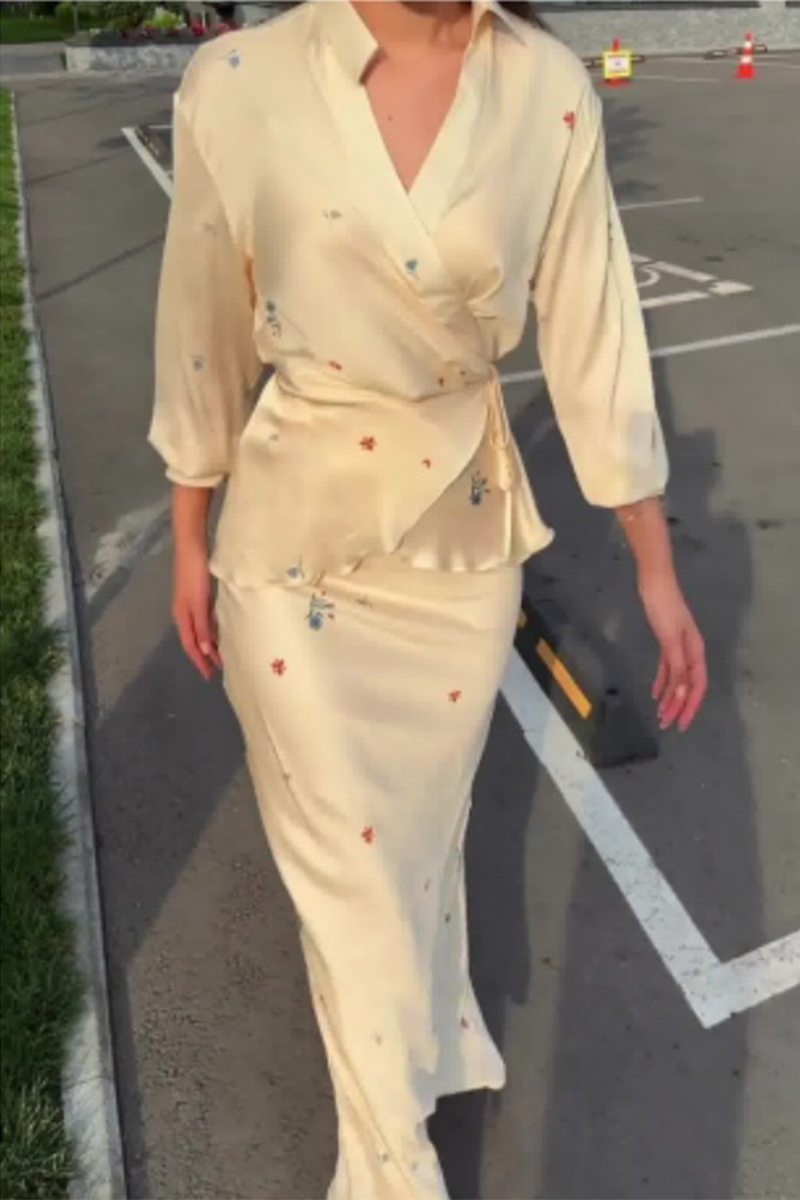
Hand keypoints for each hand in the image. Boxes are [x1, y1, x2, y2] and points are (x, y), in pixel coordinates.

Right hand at [171, 543, 221, 679]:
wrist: (192, 549)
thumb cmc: (194, 575)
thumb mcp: (199, 602)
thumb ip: (202, 625)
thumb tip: (205, 650)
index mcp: (182, 617)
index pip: (191, 645)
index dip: (200, 661)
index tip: (209, 676)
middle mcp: (185, 613)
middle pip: (195, 640)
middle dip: (205, 656)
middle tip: (219, 670)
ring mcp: (191, 605)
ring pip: (200, 631)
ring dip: (210, 644)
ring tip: (222, 656)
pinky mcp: (199, 596)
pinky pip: (205, 621)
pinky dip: (212, 631)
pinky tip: (221, 632)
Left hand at [638, 571, 706, 731]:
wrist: (655, 582)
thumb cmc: (663, 608)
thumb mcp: (670, 639)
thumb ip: (678, 666)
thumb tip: (685, 693)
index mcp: (695, 652)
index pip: (697, 686)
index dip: (690, 706)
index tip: (680, 724)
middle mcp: (690, 652)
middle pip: (688, 686)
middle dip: (679, 706)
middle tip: (667, 724)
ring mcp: (679, 647)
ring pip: (677, 679)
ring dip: (670, 696)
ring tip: (660, 714)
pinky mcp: (667, 642)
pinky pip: (668, 668)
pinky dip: (663, 681)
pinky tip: (656, 693)